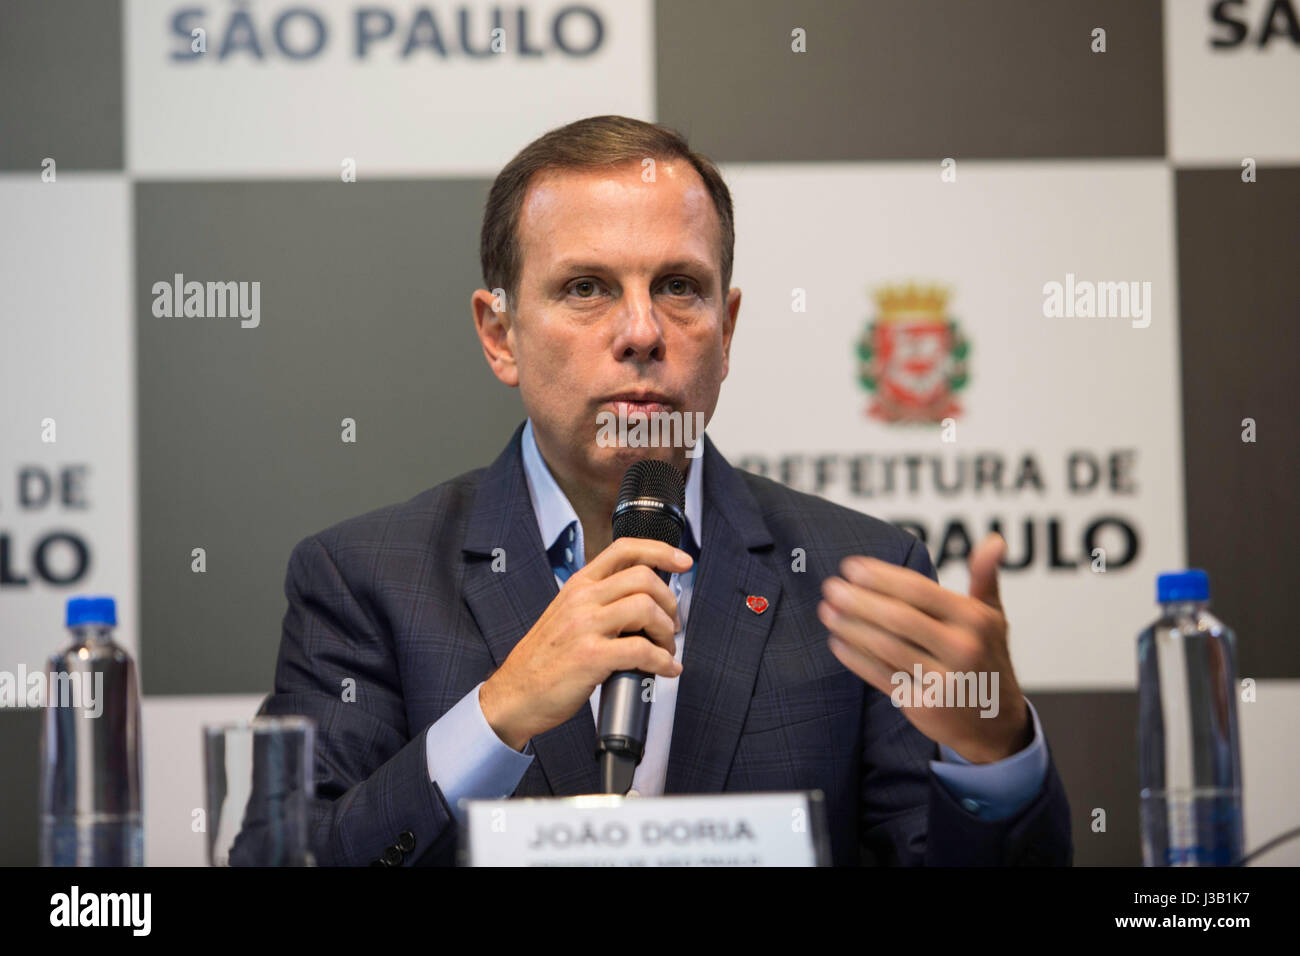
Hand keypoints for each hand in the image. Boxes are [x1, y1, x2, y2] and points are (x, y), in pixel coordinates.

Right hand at [480, 537, 691, 750]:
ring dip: (667, 632)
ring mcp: (585, 627)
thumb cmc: (544, 660)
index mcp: (578, 586)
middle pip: (643, 578)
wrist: (514, 694)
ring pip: (646, 609)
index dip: (660, 551)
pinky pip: (641, 650)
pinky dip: (663, 661)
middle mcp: (581, 599)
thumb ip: (599, 603)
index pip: (624, 549)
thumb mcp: (566, 616)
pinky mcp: (590, 657)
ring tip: (666, 649)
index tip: (683, 561)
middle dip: (669, 602)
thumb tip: (644, 604)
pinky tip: (665, 669)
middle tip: (671, 625)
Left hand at [817, 533, 1030, 763]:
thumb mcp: (993, 618)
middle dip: (859, 601)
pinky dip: (855, 659)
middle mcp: (962, 649)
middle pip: (898, 618)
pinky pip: (882, 677)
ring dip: (850, 627)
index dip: (882, 577)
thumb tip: (994, 539)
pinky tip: (836, 642)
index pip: (920, 591)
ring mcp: (943, 681)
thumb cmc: (986, 658)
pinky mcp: (924, 706)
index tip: (851, 567)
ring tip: (826, 611)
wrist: (996, 723)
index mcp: (975, 620)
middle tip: (830, 587)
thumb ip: (985, 577)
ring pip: (886, 648)